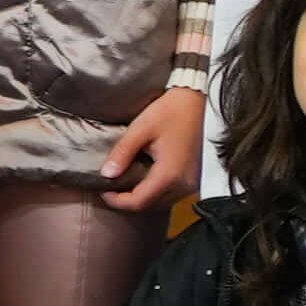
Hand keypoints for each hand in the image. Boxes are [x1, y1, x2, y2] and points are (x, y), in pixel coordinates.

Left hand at [100, 81, 207, 213]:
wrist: (202, 100)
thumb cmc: (173, 111)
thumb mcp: (141, 128)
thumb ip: (122, 152)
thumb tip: (107, 174)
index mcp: (169, 174)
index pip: (138, 201)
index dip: (117, 201)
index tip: (103, 190)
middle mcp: (183, 184)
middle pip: (150, 205)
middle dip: (128, 200)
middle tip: (112, 187)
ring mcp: (192, 183)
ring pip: (162, 201)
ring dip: (143, 196)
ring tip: (127, 182)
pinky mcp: (196, 178)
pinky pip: (173, 193)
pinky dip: (157, 190)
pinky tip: (147, 176)